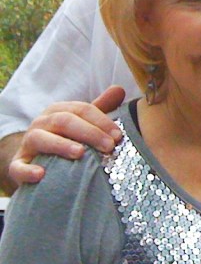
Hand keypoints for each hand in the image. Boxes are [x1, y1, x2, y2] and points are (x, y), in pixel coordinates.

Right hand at [5, 86, 126, 188]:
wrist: (40, 161)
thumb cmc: (68, 139)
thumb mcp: (84, 123)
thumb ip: (101, 108)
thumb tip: (119, 89)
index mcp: (59, 111)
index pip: (82, 110)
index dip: (101, 121)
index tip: (118, 136)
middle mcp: (41, 123)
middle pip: (64, 121)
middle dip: (89, 133)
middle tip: (109, 147)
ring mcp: (28, 143)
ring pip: (40, 139)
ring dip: (61, 145)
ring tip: (80, 153)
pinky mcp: (18, 164)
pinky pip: (18, 166)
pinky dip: (28, 170)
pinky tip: (41, 174)